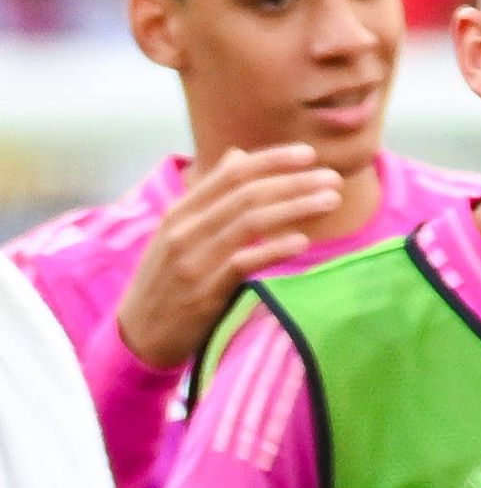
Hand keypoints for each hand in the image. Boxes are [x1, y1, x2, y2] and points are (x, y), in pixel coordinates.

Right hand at [121, 144, 347, 376]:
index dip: (271, 161)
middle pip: (245, 195)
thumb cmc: (170, 280)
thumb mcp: (181, 232)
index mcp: (180, 213)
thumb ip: (212, 196)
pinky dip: (273, 249)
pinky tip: (302, 241)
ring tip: (331, 202)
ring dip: (295, 208)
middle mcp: (184, 231)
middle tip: (333, 178)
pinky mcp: (203, 292)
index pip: (230, 175)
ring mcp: (192, 261)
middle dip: (293, 182)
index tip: (308, 154)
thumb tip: (239, 155)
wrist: (140, 333)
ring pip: (249, 223)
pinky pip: (242, 264)